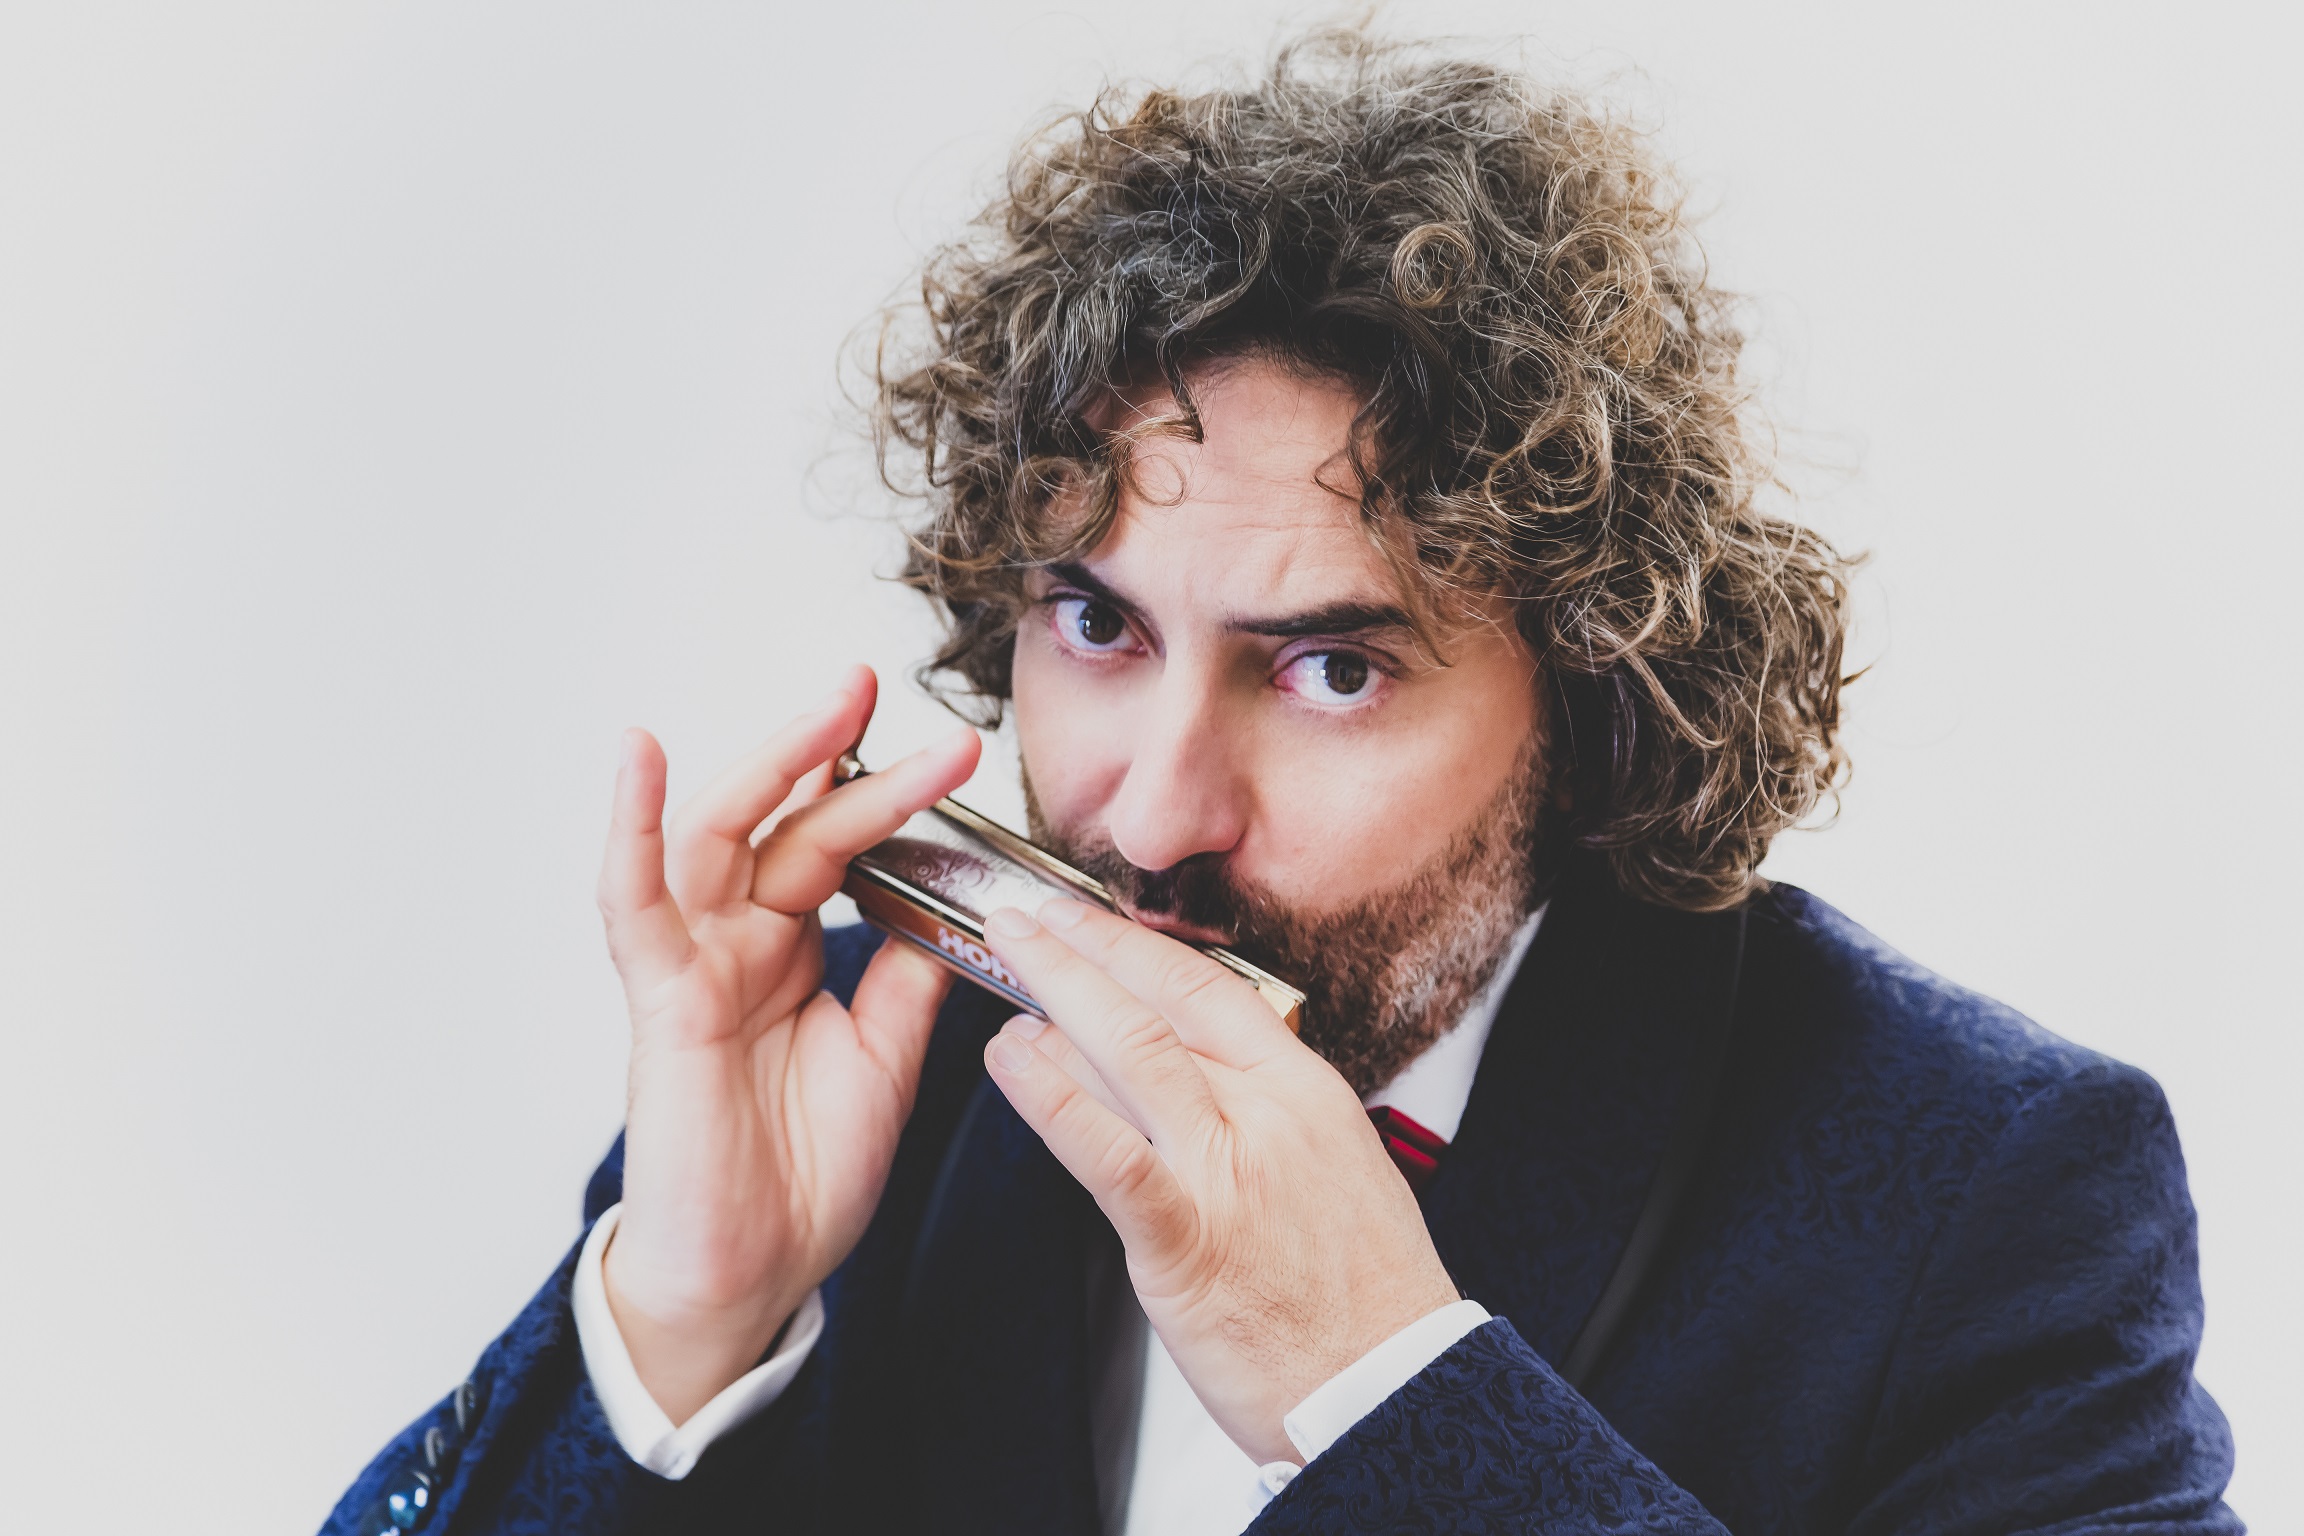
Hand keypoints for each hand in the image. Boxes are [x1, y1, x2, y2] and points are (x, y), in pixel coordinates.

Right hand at [596, 665, 979, 1423]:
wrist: (757, 1271)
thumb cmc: (806, 1172)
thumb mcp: (888, 1053)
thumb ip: (909, 972)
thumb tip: (961, 896)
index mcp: (790, 950)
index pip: (836, 843)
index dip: (885, 791)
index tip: (950, 745)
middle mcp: (738, 942)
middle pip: (781, 820)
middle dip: (829, 748)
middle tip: (879, 682)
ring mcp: (694, 964)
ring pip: (718, 836)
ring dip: (770, 763)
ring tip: (830, 705)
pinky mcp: (661, 1000)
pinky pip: (633, 903)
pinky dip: (632, 827)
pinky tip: (639, 757)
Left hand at [977, 900, 1460, 1463]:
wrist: (1396, 1389)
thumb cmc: (1363, 1296)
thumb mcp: (1336, 1167)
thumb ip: (1267, 1113)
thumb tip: (1196, 1072)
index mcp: (1306, 1091)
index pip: (1210, 987)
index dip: (1135, 944)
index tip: (1085, 919)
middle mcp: (1266, 1115)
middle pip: (1158, 1004)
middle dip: (1079, 949)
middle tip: (1022, 920)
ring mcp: (1225, 1173)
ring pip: (1130, 1053)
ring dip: (1054, 997)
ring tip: (1002, 971)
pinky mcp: (1187, 1239)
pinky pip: (1109, 1154)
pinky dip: (1051, 1098)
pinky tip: (1010, 1061)